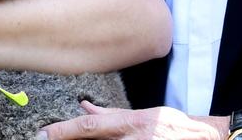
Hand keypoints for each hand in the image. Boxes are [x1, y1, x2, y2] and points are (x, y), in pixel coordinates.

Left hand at [37, 102, 226, 138]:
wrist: (200, 138)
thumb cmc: (172, 125)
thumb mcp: (142, 114)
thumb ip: (111, 114)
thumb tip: (84, 106)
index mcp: (129, 124)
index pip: (89, 127)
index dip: (63, 131)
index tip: (41, 134)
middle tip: (47, 138)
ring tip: (69, 139)